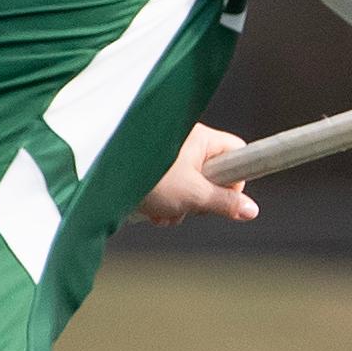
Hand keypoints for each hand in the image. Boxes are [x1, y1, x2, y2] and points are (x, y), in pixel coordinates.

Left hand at [141, 125, 261, 226]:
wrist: (99, 178)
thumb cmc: (148, 178)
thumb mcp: (193, 195)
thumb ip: (224, 203)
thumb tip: (252, 210)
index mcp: (202, 138)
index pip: (237, 152)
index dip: (236, 178)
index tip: (224, 196)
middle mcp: (186, 140)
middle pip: (213, 174)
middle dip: (201, 200)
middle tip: (187, 207)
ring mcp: (168, 153)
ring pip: (190, 185)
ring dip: (180, 206)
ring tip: (163, 213)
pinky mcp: (152, 167)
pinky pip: (170, 186)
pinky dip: (164, 202)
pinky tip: (152, 211)